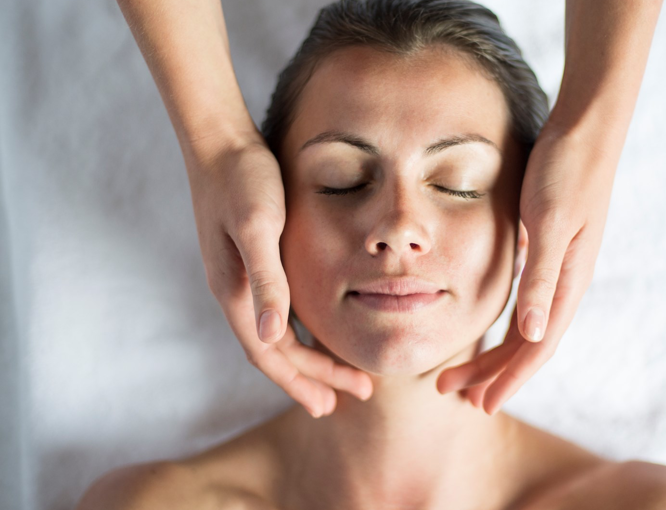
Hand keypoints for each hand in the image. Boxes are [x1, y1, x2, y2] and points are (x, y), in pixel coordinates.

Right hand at [186, 139, 372, 417]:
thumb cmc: (242, 180)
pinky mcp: (250, 259)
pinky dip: (298, 328)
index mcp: (236, 290)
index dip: (301, 381)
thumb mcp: (259, 227)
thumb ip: (266, 280)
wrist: (220, 141)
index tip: (333, 405)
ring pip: (275, 333)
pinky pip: (276, 309)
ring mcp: (240, 276)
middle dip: (309, 378)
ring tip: (333, 377)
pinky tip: (316, 328)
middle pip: (274, 351)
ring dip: (305, 358)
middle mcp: (236, 291)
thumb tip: (271, 338)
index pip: (271, 354)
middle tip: (345, 400)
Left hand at [437, 125, 613, 413]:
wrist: (584, 131)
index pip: (536, 348)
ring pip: (523, 328)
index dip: (508, 380)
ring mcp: (555, 270)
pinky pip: (522, 303)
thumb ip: (542, 279)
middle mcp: (563, 284)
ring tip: (460, 373)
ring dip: (492, 354)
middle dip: (490, 373)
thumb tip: (534, 337)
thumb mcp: (551, 223)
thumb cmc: (565, 172)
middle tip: (450, 393)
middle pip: (526, 345)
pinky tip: (484, 328)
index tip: (481, 407)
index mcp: (566, 283)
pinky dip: (502, 325)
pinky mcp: (544, 253)